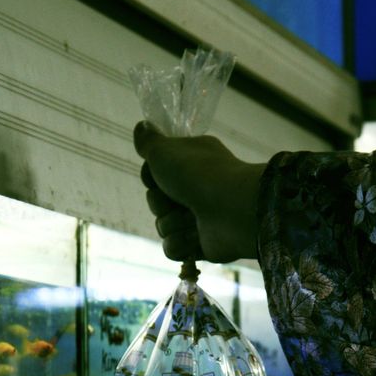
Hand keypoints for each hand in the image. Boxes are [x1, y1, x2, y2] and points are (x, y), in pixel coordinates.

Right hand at [133, 122, 265, 262]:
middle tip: (179, 197)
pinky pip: (173, 249)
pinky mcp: (201, 244)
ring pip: (163, 227)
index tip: (155, 174)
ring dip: (173, 224)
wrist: (233, 210)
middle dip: (161, 203)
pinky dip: (180, 244)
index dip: (150, 176)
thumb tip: (141, 127)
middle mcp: (196, 188)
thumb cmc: (199, 175)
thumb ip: (149, 140)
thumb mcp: (166, 149)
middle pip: (156, 202)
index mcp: (191, 162)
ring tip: (192, 218)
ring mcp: (199, 218)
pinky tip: (194, 237)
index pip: (155, 173)